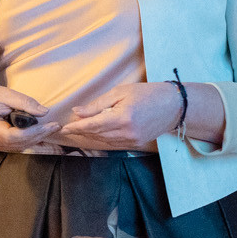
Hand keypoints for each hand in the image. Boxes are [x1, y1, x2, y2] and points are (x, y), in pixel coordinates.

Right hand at [0, 86, 62, 149]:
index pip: (12, 135)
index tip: (49, 125)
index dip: (33, 132)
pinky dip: (31, 140)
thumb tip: (44, 112)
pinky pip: (18, 146)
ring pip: (20, 147)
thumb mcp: (5, 93)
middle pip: (19, 143)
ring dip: (37, 139)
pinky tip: (41, 133)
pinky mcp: (0, 146)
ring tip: (51, 128)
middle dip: (39, 135)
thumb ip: (25, 102)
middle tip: (55, 126)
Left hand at [49, 82, 183, 150]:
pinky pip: (113, 144)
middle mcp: (126, 133)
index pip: (92, 125)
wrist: (173, 106)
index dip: (76, 127)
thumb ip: (98, 105)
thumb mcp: (121, 92)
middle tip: (68, 127)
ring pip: (104, 141)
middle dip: (81, 131)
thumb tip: (78, 112)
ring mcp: (132, 141)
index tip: (63, 128)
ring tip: (80, 130)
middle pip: (96, 135)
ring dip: (90, 136)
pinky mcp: (136, 144)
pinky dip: (103, 139)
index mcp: (122, 117)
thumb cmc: (147, 94)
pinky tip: (96, 133)